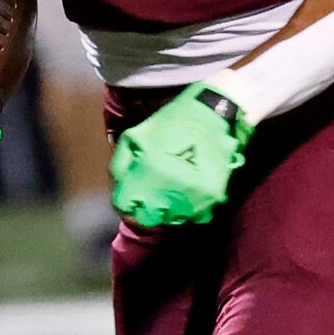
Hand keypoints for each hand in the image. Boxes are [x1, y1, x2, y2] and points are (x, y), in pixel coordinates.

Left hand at [109, 83, 251, 227]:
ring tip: (174, 186)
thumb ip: (120, 166)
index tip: (133, 192)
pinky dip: (191, 207)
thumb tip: (120, 192)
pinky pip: (195, 216)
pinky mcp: (212, 199)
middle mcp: (170, 190)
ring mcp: (194, 197)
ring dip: (169, 208)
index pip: (124, 206)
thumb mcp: (134, 136)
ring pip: (172, 219)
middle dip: (146, 206)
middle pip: (148, 218)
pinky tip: (190, 188)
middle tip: (154, 189)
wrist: (214, 114)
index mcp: (148, 173)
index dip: (125, 200)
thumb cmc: (170, 124)